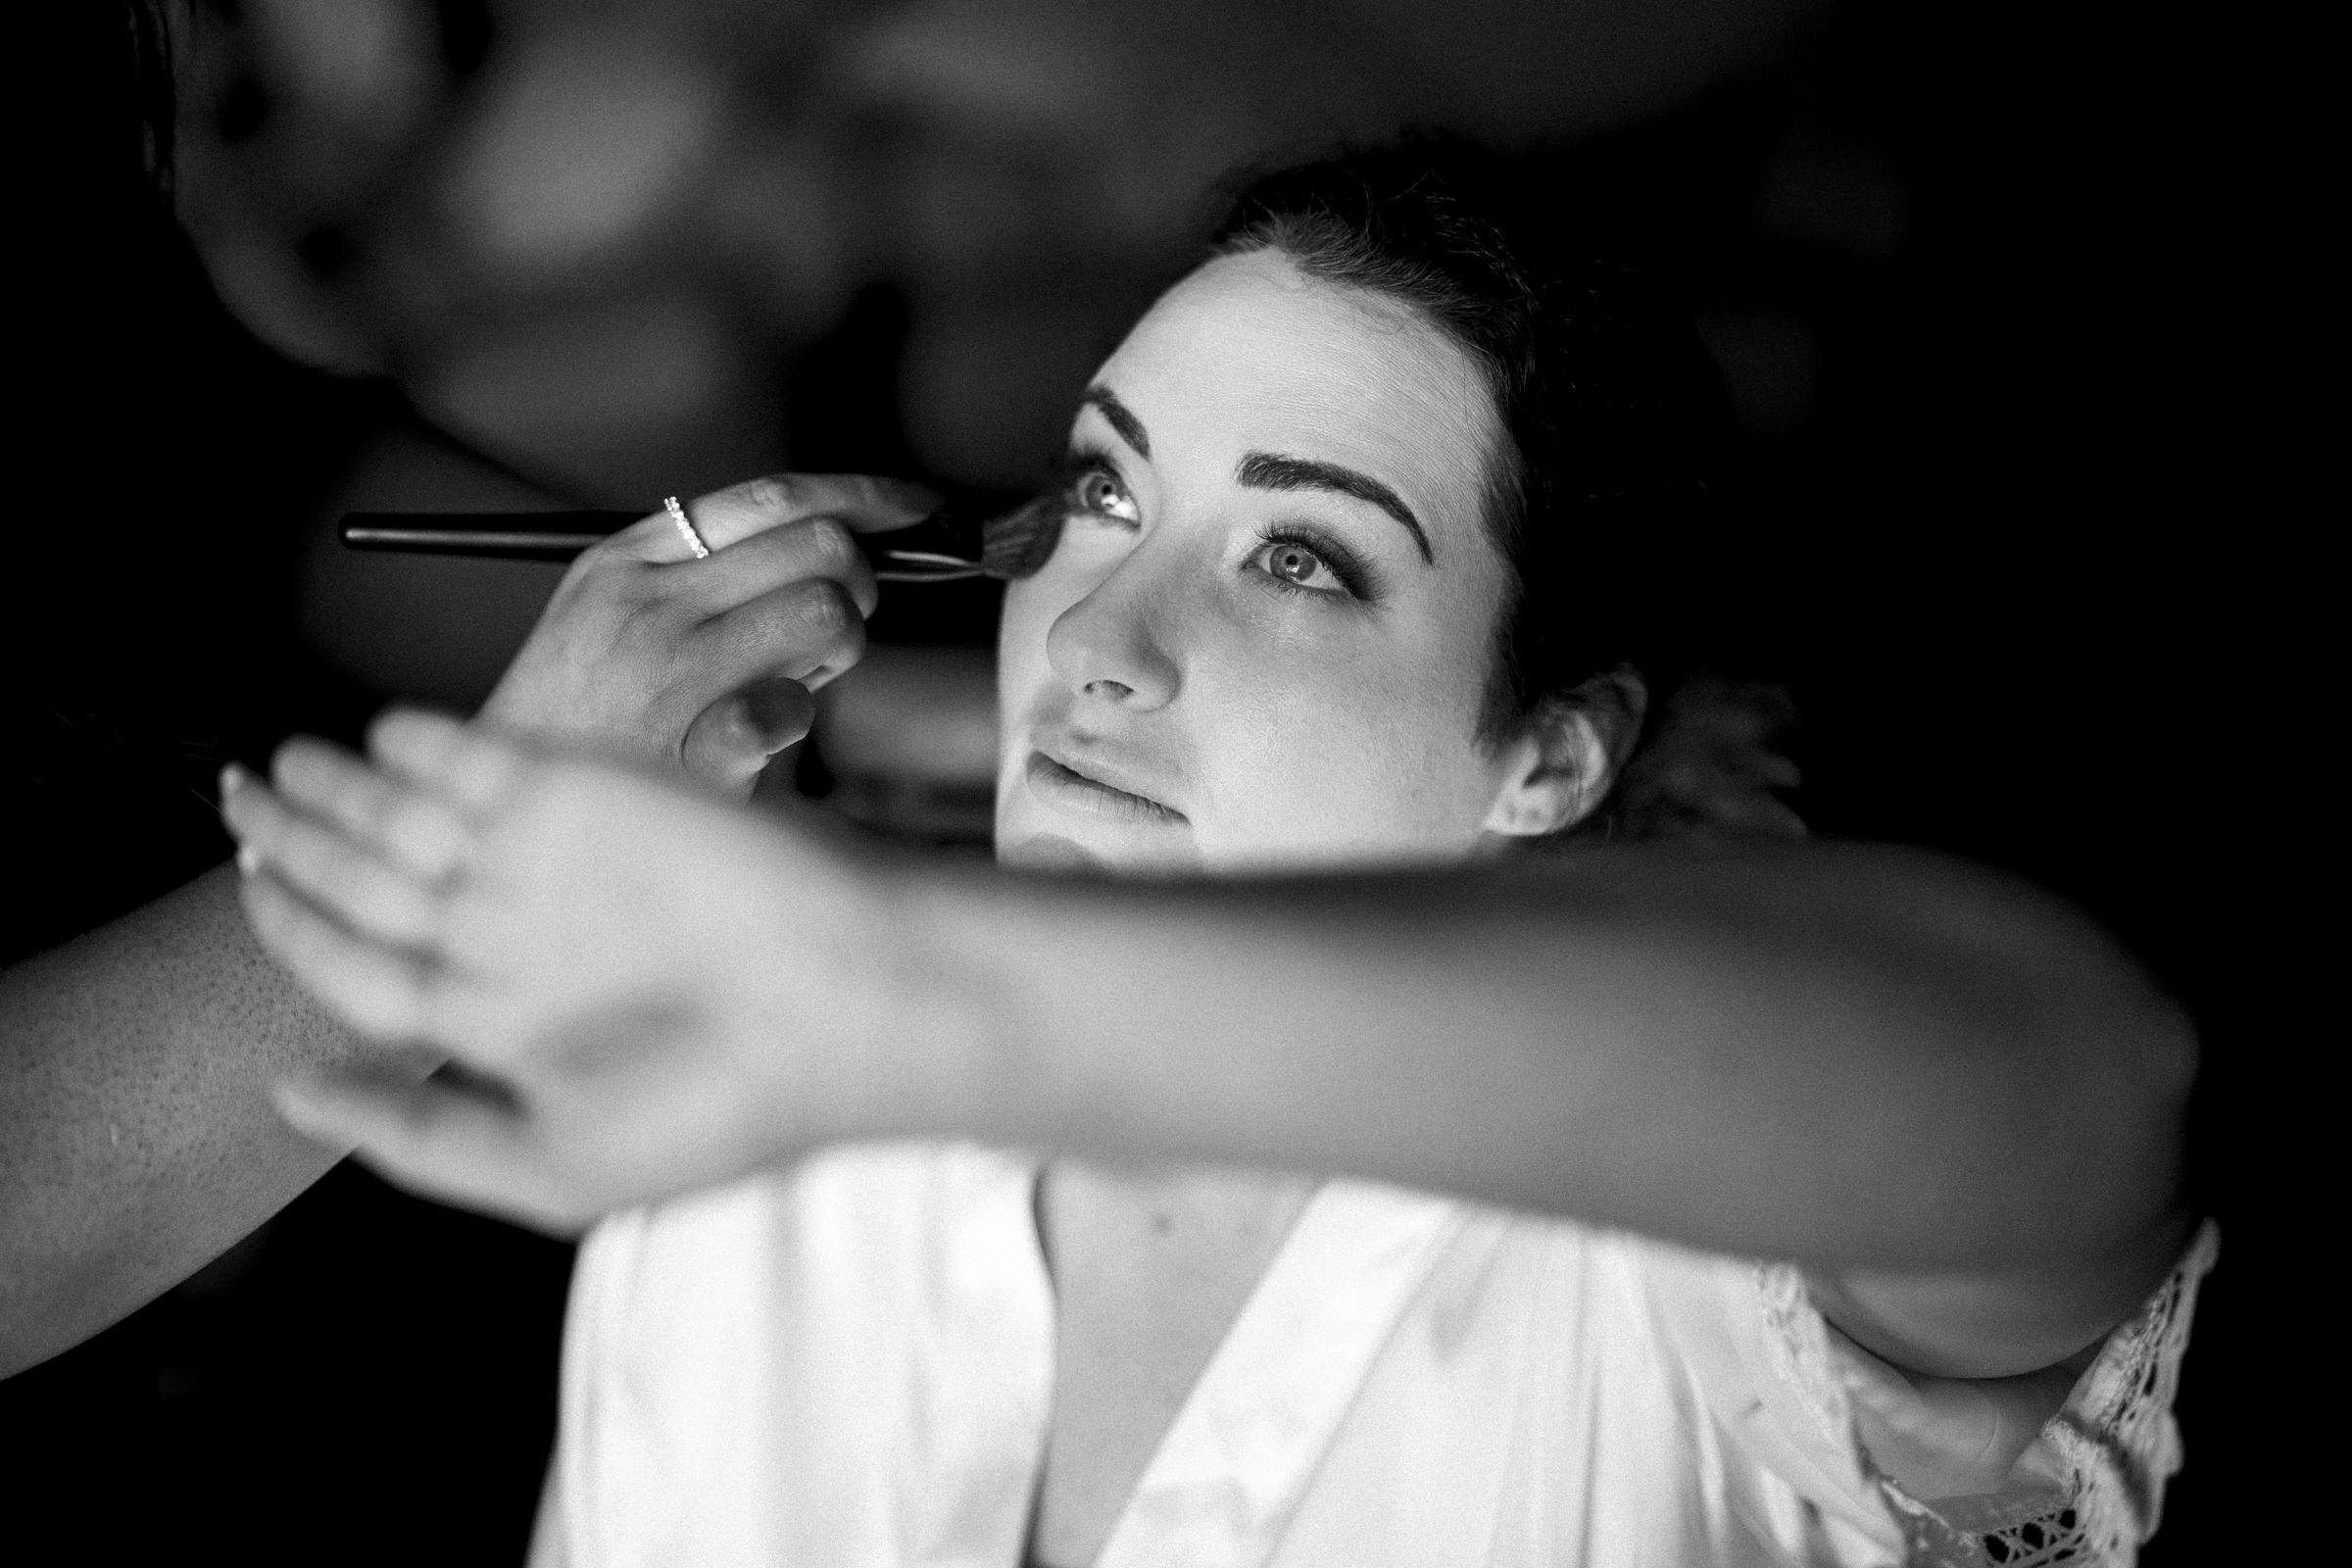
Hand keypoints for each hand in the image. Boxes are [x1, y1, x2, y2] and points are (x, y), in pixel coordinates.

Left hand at [218, 710, 969, 1230]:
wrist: (845, 1004)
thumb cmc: (723, 1105)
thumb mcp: (551, 1166)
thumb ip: (416, 1137)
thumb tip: (288, 1096)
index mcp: (500, 1025)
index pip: (362, 966)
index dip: (294, 926)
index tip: (243, 887)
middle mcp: (515, 936)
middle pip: (370, 878)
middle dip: (294, 839)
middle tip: (232, 797)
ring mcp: (551, 860)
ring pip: (410, 813)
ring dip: (340, 785)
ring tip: (275, 765)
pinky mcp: (592, 793)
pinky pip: (487, 759)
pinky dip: (425, 743)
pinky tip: (378, 735)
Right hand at [482, 473, 938, 797]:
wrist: (507, 811)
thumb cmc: (575, 720)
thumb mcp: (609, 615)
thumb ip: (700, 573)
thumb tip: (829, 545)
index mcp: (628, 559)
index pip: (769, 495)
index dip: (860, 495)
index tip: (909, 508)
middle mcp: (649, 602)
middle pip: (818, 547)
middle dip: (856, 584)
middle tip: (836, 624)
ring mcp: (670, 671)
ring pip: (825, 613)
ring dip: (838, 650)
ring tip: (795, 678)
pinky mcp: (695, 745)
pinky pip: (797, 708)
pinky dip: (796, 721)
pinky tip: (759, 733)